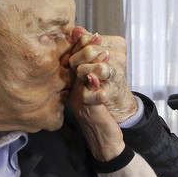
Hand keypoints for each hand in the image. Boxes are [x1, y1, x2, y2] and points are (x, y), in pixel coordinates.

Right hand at [65, 27, 137, 160]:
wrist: (104, 144)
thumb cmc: (101, 119)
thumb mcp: (95, 96)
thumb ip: (93, 79)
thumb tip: (93, 62)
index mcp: (74, 88)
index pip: (73, 62)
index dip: (79, 47)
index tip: (87, 33)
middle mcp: (74, 93)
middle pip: (73, 67)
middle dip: (84, 50)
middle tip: (96, 37)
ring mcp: (80, 102)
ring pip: (81, 78)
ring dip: (92, 63)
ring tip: (103, 52)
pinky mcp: (89, 111)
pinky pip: (90, 95)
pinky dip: (96, 85)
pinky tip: (102, 76)